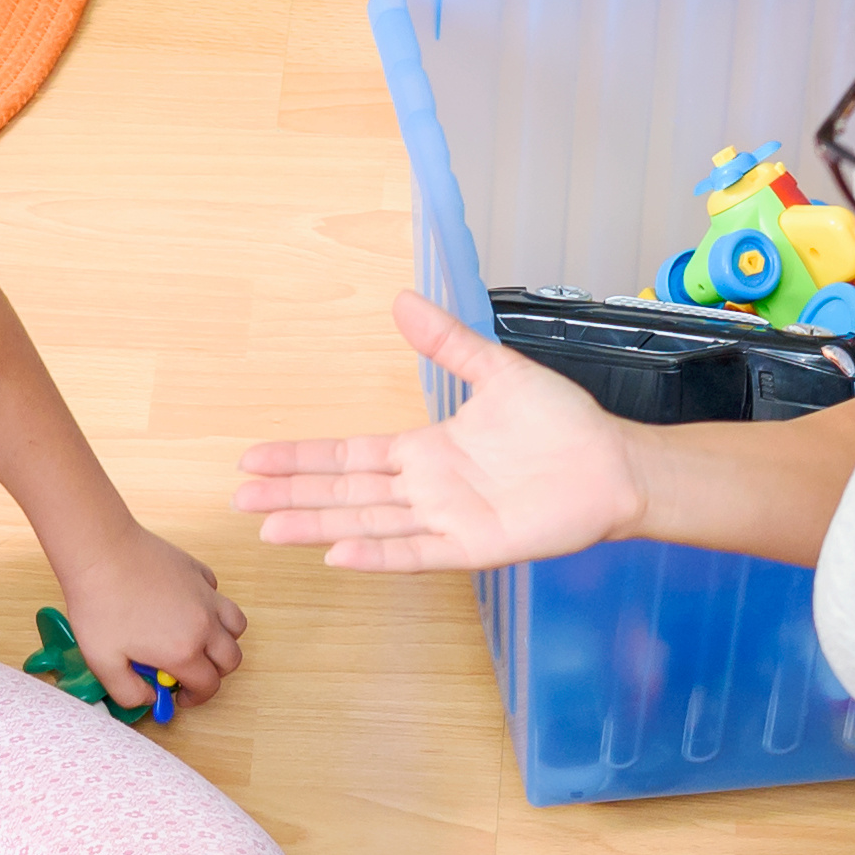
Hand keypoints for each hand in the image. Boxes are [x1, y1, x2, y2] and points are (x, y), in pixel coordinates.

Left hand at [57, 527, 246, 707]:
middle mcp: (203, 624)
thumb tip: (149, 698)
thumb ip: (128, 692)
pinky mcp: (197, 571)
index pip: (208, 685)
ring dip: (224, 639)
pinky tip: (184, 606)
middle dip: (215, 673)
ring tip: (199, 641)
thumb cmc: (99, 604)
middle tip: (190, 673)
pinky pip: (217, 594)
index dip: (195, 698)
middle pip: (230, 659)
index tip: (180, 696)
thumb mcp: (103, 662)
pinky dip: (211, 606)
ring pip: (236, 625)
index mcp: (183, 651)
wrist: (100, 552)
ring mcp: (204, 594)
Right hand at [232, 300, 650, 573]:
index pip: (348, 457)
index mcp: (426, 452)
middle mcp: (427, 490)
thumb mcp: (496, 372)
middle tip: (240, 498)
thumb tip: (400, 300)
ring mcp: (447, 521)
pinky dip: (378, 553)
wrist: (615, 465)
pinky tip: (337, 554)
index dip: (301, 458)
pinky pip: (417, 552)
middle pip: (344, 493)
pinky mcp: (475, 546)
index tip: (254, 458)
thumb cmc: (562, 425)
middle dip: (292, 494)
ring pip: (368, 523)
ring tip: (269, 528)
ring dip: (319, 525)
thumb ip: (446, 343)